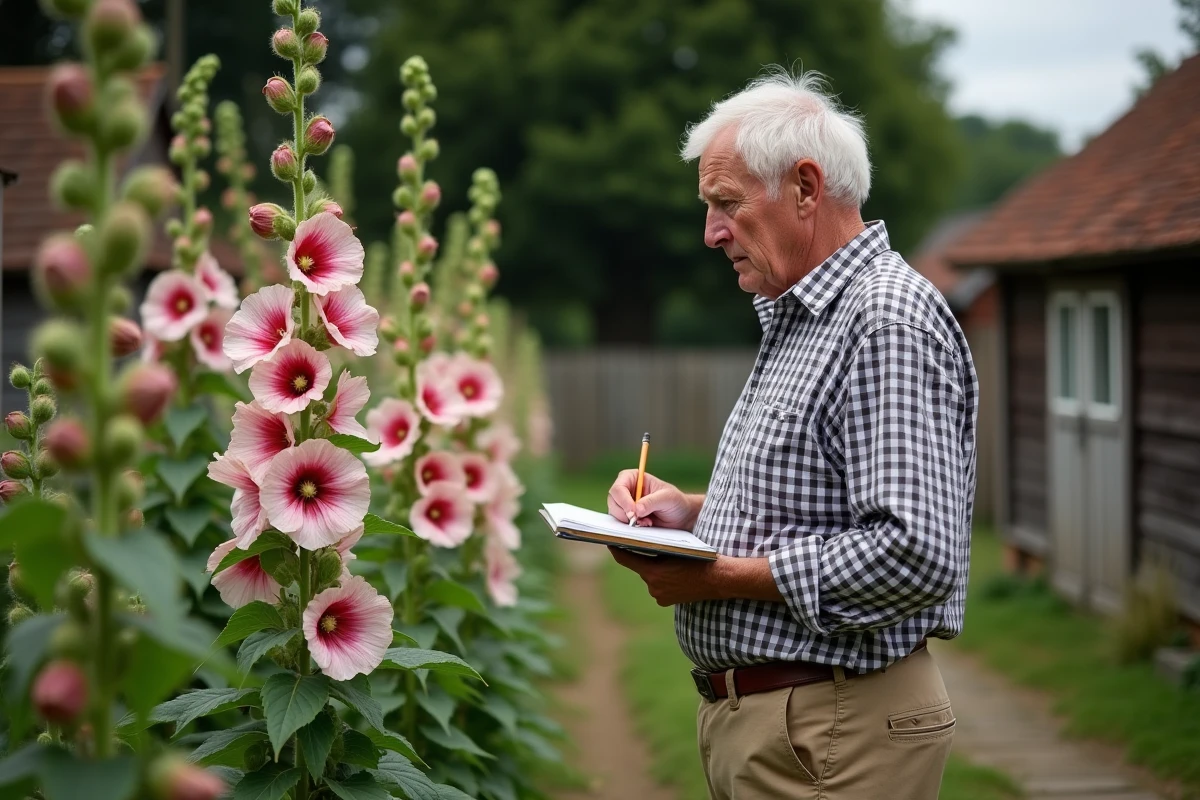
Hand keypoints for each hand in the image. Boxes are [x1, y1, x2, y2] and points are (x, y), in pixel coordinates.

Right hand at [607, 470, 700, 529]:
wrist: (681, 517)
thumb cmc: (676, 502)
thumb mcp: (668, 498)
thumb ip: (652, 501)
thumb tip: (636, 509)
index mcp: (633, 478)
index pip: (618, 487)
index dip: (623, 500)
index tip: (633, 512)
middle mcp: (626, 490)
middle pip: (613, 501)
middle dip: (624, 513)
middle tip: (638, 521)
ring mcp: (625, 504)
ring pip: (615, 513)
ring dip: (629, 521)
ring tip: (647, 522)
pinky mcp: (627, 517)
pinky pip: (621, 523)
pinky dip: (631, 527)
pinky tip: (645, 525)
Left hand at [609, 549, 783, 606]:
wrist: (719, 579)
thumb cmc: (699, 559)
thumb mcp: (675, 547)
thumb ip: (654, 548)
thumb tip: (636, 544)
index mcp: (652, 571)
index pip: (625, 558)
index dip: (616, 548)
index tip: (610, 540)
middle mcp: (653, 586)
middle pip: (639, 567)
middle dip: (640, 557)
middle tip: (635, 544)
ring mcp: (659, 595)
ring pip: (650, 577)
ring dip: (654, 568)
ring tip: (662, 558)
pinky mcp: (666, 601)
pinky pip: (658, 587)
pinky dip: (662, 579)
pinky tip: (672, 573)